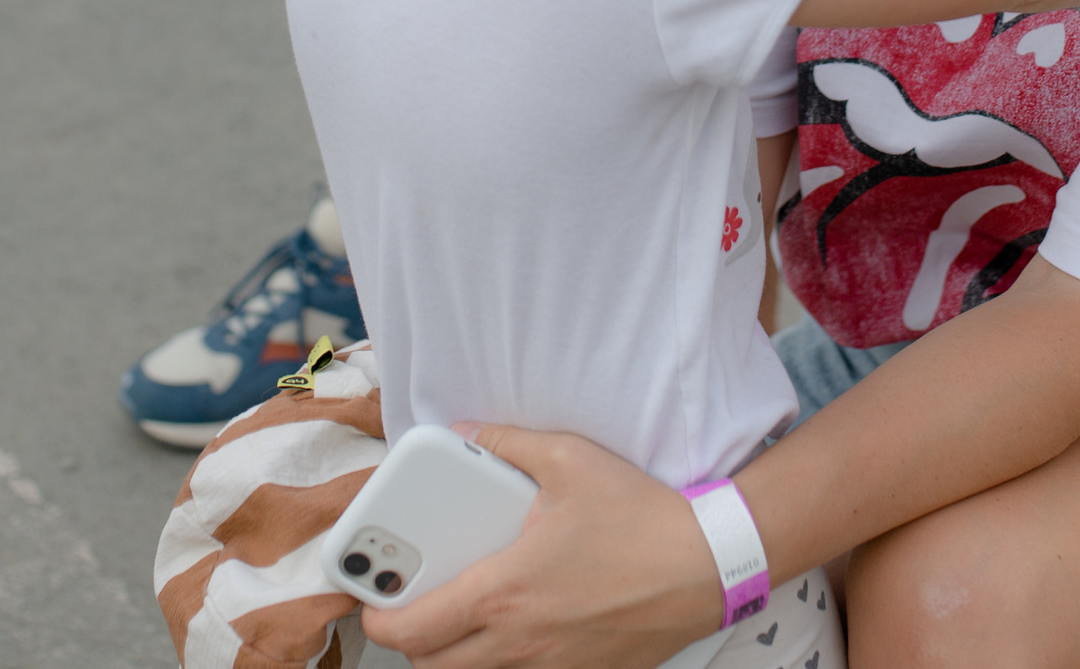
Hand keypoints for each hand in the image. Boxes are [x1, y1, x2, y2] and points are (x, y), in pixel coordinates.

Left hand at [362, 423, 727, 668]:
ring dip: (451, 655)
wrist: (708, 564)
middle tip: (410, 603)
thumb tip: (463, 433)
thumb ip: (505, 443)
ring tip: (455, 616)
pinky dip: (499, 663)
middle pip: (430, 666)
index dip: (376, 617)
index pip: (411, 628)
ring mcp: (551, 666)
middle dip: (408, 640)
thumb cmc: (640, 516)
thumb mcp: (568, 460)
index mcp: (503, 592)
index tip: (371, 595)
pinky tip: (512, 628)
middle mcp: (519, 641)